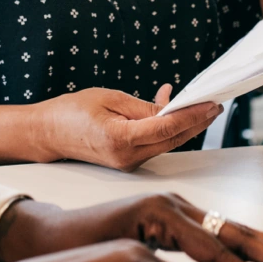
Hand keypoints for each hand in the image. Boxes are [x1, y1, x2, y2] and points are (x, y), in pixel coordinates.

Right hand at [0, 195, 262, 261]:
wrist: (47, 238)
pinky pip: (194, 246)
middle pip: (243, 234)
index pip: (240, 235)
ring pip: (226, 239)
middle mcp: (181, 209)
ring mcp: (166, 209)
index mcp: (185, 220)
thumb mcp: (148, 259)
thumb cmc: (94, 250)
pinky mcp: (148, 215)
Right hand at [35, 87, 219, 171]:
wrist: (48, 133)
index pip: (166, 127)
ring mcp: (128, 163)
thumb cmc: (72, 112)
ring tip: (200, 105)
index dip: (192, 115)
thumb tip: (171, 108)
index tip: (210, 103)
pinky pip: (154, 144)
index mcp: (120, 139)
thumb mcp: (109, 98)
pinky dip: (166, 128)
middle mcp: (127, 157)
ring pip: (166, 143)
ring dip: (184, 125)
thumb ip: (143, 107)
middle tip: (214, 104)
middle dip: (196, 122)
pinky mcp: (127, 161)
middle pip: (172, 139)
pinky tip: (170, 110)